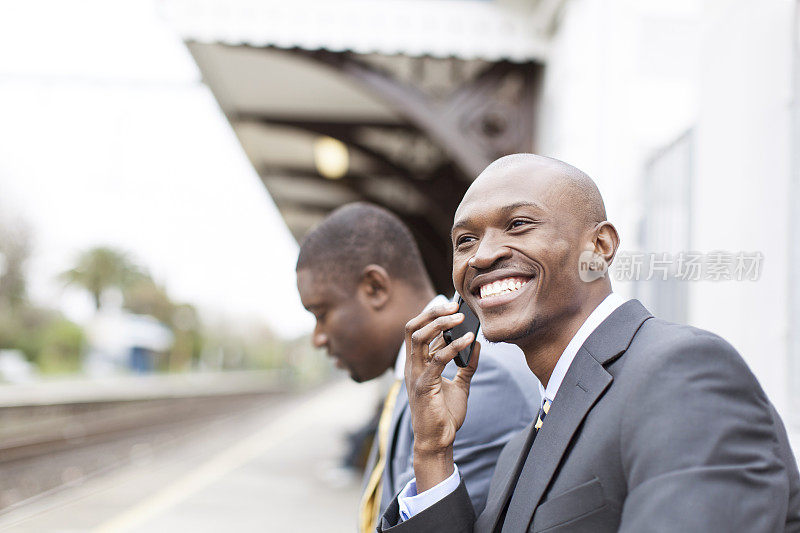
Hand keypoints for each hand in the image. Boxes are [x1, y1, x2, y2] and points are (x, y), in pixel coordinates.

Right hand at [404, 302, 480, 491]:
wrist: (439, 441)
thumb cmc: (445, 414)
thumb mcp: (461, 385)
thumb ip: (467, 365)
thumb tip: (477, 343)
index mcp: (417, 363)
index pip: (417, 330)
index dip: (432, 315)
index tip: (452, 306)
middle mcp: (412, 366)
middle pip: (413, 327)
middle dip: (432, 313)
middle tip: (454, 307)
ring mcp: (415, 375)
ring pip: (419, 337)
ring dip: (440, 324)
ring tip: (460, 318)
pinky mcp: (424, 386)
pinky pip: (436, 360)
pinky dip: (453, 347)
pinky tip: (469, 341)